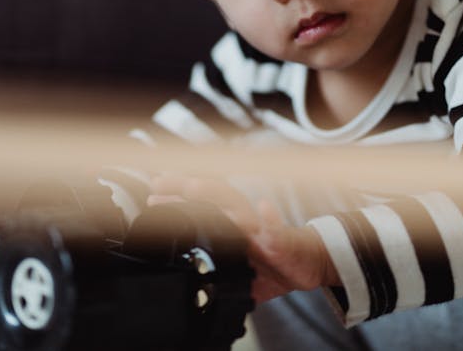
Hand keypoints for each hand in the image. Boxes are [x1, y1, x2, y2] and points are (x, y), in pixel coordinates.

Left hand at [149, 174, 338, 302]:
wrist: (309, 264)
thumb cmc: (274, 260)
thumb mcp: (238, 266)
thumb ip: (216, 266)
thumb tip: (187, 277)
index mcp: (232, 226)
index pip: (201, 206)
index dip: (178, 198)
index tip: (153, 193)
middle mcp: (244, 221)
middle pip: (211, 198)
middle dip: (185, 189)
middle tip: (158, 184)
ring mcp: (262, 230)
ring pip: (238, 208)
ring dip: (216, 196)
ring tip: (194, 187)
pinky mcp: (283, 242)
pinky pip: (278, 230)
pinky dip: (271, 219)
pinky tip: (265, 208)